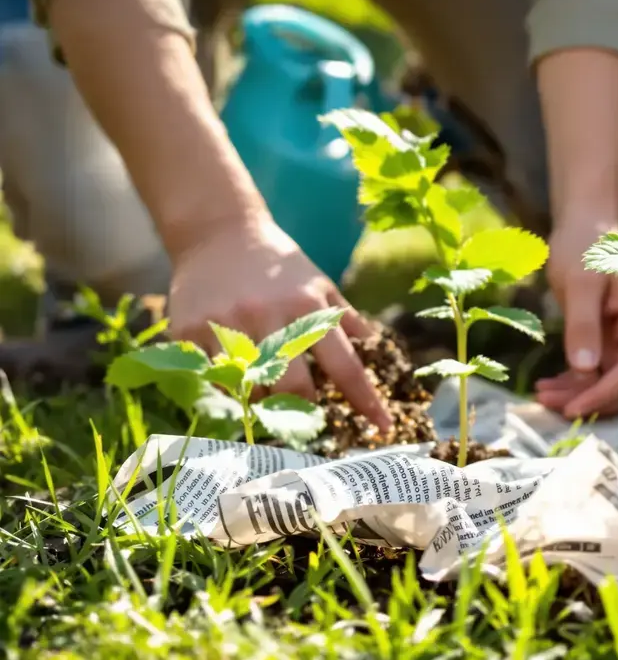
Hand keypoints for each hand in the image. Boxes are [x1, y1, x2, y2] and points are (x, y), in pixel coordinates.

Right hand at [167, 216, 392, 430]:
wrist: (217, 232)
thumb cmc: (276, 264)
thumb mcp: (318, 283)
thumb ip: (345, 318)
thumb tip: (378, 345)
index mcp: (307, 308)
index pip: (344, 365)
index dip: (365, 400)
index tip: (383, 427)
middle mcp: (270, 316)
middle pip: (294, 387)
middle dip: (303, 411)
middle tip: (305, 422)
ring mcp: (228, 324)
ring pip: (250, 389)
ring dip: (262, 404)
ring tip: (265, 407)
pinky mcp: (191, 330)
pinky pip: (212, 378)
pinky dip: (225, 391)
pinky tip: (231, 390)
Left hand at [535, 222, 617, 418]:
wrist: (583, 231)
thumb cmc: (585, 248)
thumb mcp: (580, 283)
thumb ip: (584, 325)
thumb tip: (585, 370)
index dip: (605, 393)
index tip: (572, 408)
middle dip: (590, 399)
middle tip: (549, 404)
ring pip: (611, 384)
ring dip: (579, 395)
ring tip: (541, 396)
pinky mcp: (613, 345)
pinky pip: (598, 375)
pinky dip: (575, 384)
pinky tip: (547, 386)